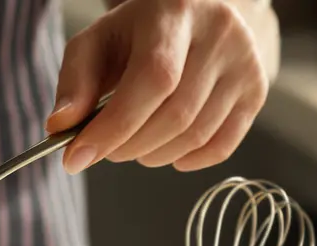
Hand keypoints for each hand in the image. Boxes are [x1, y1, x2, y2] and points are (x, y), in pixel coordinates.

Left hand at [47, 0, 272, 173]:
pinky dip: (188, 161)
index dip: (113, 127)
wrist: (191, 13)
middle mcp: (220, 34)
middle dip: (128, 146)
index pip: (152, 80)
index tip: (76, 158)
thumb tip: (59, 128)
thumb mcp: (95, 44)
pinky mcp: (256, 89)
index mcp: (174, 13)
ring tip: (131, 145)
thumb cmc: (135, 33)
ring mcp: (244, 62)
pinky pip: (223, 145)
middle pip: (175, 114)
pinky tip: (165, 152)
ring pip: (196, 134)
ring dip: (152, 155)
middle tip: (104, 148)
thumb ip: (75, 84)